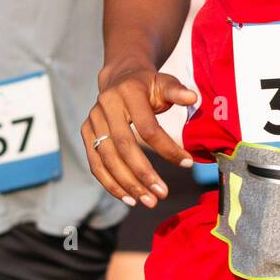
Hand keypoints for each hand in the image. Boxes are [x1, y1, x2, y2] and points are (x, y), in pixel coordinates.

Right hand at [82, 64, 197, 206]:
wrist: (119, 78)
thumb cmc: (148, 86)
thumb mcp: (164, 83)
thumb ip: (177, 91)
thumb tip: (193, 96)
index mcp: (128, 94)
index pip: (148, 127)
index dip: (167, 148)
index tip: (187, 163)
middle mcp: (106, 107)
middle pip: (124, 147)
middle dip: (143, 174)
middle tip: (163, 194)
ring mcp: (93, 121)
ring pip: (107, 159)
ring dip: (128, 185)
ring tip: (149, 201)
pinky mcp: (86, 133)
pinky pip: (96, 164)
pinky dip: (111, 184)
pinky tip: (129, 199)